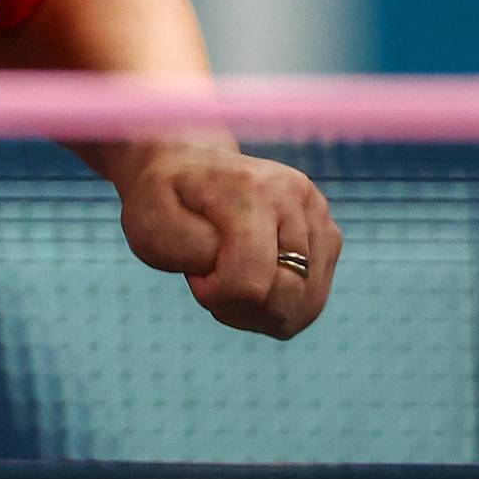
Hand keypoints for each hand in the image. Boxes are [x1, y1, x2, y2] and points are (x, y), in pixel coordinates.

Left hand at [113, 144, 341, 338]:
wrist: (184, 168)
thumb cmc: (162, 199)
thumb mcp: (150, 223)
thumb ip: (191, 249)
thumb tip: (248, 276)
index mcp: (251, 188)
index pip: (250, 280)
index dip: (217, 295)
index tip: (194, 275)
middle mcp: (296, 196)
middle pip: (285, 296)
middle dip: (239, 305)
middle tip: (209, 277)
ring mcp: (319, 216)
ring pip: (304, 305)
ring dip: (258, 310)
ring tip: (227, 278)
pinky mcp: (328, 237)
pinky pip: (310, 303)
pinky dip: (277, 307)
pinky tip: (250, 282)